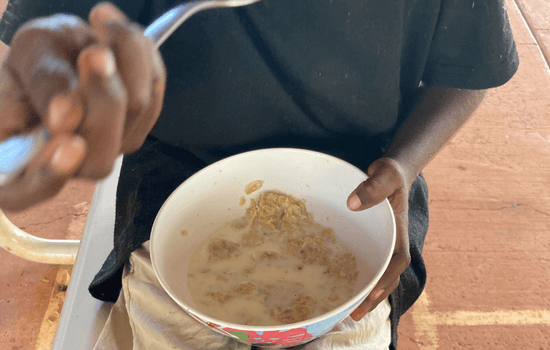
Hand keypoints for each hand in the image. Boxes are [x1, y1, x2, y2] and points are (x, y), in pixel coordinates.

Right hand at [0, 3, 165, 210]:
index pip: (26, 191)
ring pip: (135, 114)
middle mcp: (72, 165)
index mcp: (21, 162)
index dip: (47, 172)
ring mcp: (110, 148)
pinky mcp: (139, 124)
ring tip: (102, 23)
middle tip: (93, 52)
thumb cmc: (36, 61)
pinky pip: (155, 91)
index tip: (60, 128)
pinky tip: (117, 32)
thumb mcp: (25, 61)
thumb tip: (64, 117)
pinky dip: (142, 55)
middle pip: (97, 158)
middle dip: (102, 97)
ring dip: (127, 62)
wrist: (64, 51)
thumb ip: (41, 87)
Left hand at [346, 158, 411, 320]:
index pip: (398, 261)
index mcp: (399, 231)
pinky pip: (369, 264)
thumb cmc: (391, 174)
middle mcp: (393, 242)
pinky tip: (344, 287)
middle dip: (375, 297)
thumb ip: (374, 186)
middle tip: (355, 314)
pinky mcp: (374, 242)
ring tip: (351, 311)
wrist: (392, 173)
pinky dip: (361, 278)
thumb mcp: (387, 174)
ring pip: (380, 274)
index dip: (386, 279)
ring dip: (369, 293)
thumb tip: (352, 203)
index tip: (372, 294)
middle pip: (389, 276)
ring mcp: (384, 244)